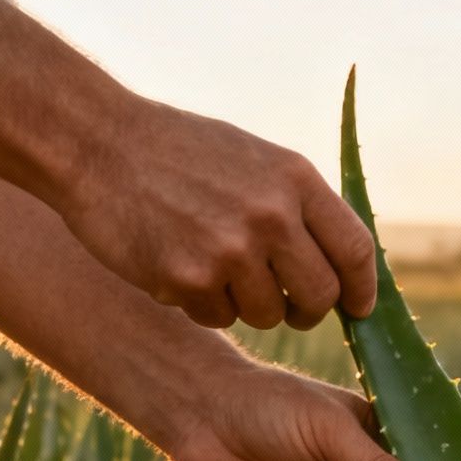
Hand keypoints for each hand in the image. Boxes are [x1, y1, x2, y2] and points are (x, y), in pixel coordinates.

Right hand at [63, 97, 377, 330]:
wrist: (96, 142)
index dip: (363, 288)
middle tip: (292, 309)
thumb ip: (298, 205)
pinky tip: (179, 266)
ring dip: (248, 306)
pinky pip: (217, 318)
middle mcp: (270, 215)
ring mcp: (229, 250)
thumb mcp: (254, 159)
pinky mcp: (187, 278)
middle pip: (321, 295)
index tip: (358, 308)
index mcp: (294, 179)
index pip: (355, 248)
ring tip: (216, 268)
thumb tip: (343, 266)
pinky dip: (203, 304)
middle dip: (308, 311)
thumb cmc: (178, 152)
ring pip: (268, 315)